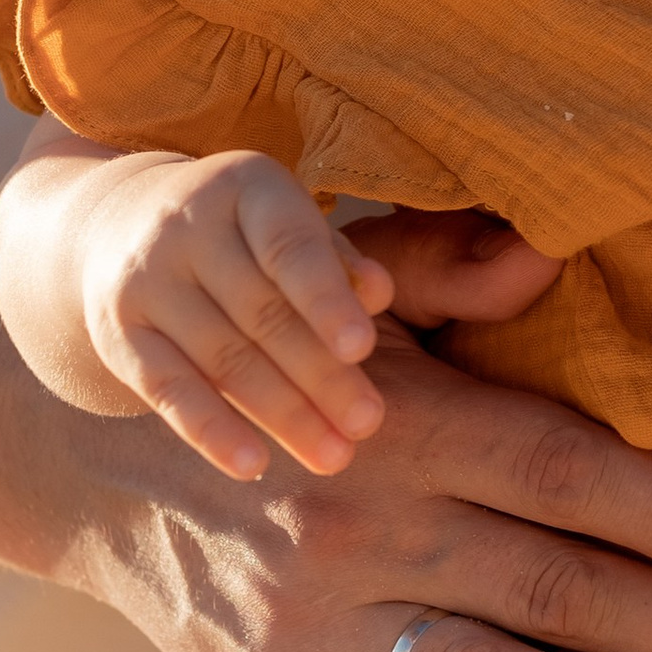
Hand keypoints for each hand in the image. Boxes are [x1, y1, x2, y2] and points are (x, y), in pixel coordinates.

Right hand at [70, 155, 566, 483]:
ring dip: (277, 408)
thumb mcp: (330, 237)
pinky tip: (252, 465)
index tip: (364, 341)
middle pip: (258, 308)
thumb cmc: (272, 248)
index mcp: (253, 186)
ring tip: (336, 453)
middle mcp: (189, 223)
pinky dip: (207, 427)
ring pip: (218, 353)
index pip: (288, 241)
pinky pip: (163, 388)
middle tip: (370, 425)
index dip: (324, 289)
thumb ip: (426, 258)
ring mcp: (145, 280)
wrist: (114, 231)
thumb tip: (537, 260)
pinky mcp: (118, 335)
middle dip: (315, 371)